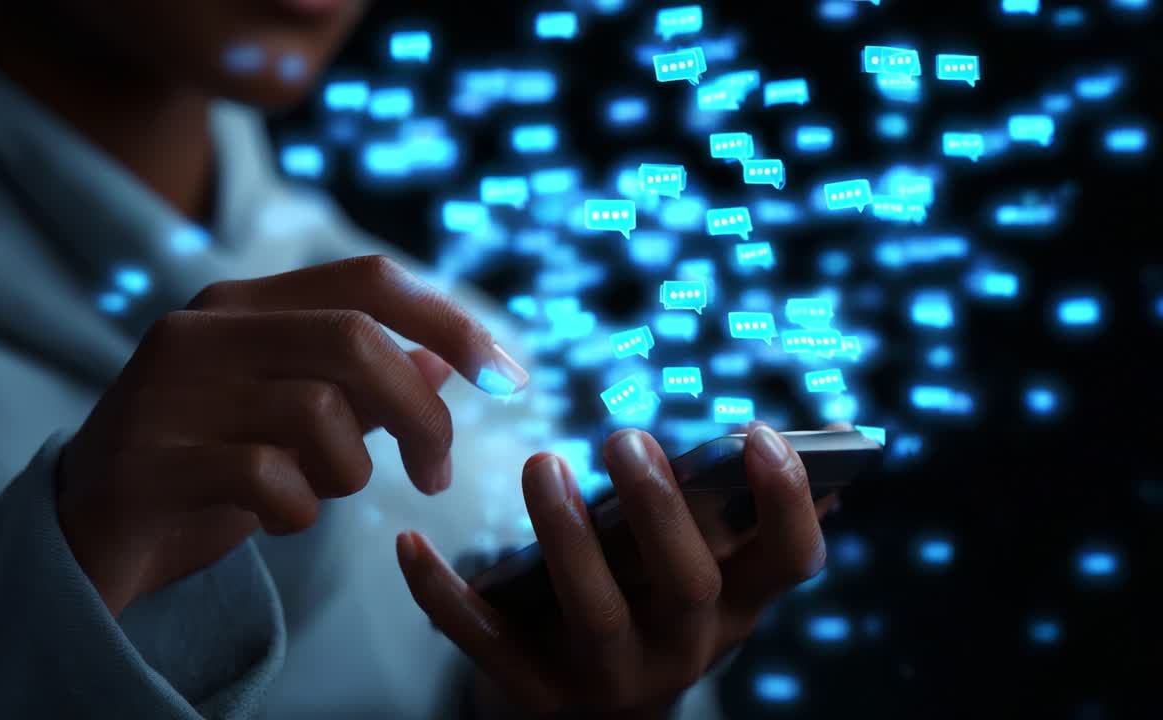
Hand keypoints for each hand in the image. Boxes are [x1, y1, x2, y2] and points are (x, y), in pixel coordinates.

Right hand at [59, 255, 527, 616]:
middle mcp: (203, 329)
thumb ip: (364, 385)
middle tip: (437, 474)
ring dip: (348, 471)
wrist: (85, 531)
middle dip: (421, 415)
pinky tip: (275, 519)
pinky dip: (297, 512)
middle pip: (358, 341)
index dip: (451, 322)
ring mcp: (169, 389)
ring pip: (320, 412)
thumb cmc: (207, 467)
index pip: (370, 279)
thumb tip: (451, 364)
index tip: (508, 378)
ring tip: (319, 493)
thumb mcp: (293, 419)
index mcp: (244, 304)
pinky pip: (270, 479)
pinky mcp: (149, 459)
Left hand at [396, 423, 834, 717]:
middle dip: (659, 510)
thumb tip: (827, 438)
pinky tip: (410, 541)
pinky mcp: (536, 695)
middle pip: (688, 585)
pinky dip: (442, 594)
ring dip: (567, 537)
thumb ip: (743, 513)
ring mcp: (609, 679)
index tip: (758, 433)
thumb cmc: (649, 604)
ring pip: (596, 614)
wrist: (591, 715)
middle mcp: (684, 649)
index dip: (785, 500)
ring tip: (542, 465)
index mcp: (735, 606)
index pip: (792, 562)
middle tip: (624, 439)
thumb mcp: (705, 570)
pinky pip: (485, 644)